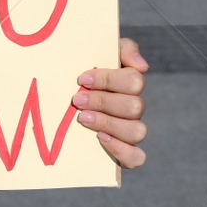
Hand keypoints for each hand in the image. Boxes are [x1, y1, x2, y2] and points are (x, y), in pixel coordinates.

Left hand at [74, 37, 148, 167]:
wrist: (64, 96)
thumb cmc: (85, 71)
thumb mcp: (101, 52)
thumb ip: (123, 49)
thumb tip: (142, 66)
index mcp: (131, 83)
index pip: (134, 81)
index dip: (109, 80)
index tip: (82, 78)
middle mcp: (135, 107)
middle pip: (134, 107)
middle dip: (103, 102)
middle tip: (77, 100)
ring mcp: (131, 130)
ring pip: (137, 131)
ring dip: (108, 124)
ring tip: (82, 118)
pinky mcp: (125, 153)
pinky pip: (137, 157)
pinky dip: (121, 150)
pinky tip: (101, 139)